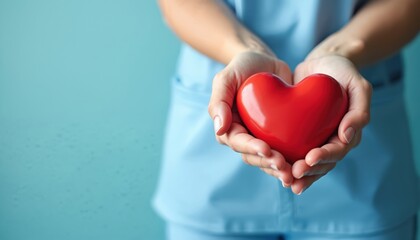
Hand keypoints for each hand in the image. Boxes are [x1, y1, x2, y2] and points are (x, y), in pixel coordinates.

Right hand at [208, 51, 293, 186]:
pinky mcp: (279, 136)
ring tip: (295, 172)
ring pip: (269, 160)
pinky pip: (285, 152)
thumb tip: (219, 130)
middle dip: (268, 163)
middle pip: (253, 156)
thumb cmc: (242, 67)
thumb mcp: (226, 78)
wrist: (266, 63)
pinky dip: (293, 160)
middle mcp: (244, 136)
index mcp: (229, 126)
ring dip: (280, 169)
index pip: (238, 142)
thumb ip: (219, 101)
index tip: (267, 150)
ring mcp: (262, 138)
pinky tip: (306, 165)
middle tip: (284, 166)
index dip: (251, 148)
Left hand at [290, 54, 371, 194]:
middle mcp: (331, 140)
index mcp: (348, 132)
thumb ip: (358, 111)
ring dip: (298, 175)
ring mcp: (315, 140)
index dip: (325, 157)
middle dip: (309, 171)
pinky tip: (275, 170)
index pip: (338, 150)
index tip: (310, 158)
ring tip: (286, 182)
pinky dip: (286, 163)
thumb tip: (346, 137)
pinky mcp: (299, 136)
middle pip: (322, 163)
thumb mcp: (357, 85)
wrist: (320, 65)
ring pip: (308, 164)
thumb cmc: (342, 72)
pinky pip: (293, 152)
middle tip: (294, 173)